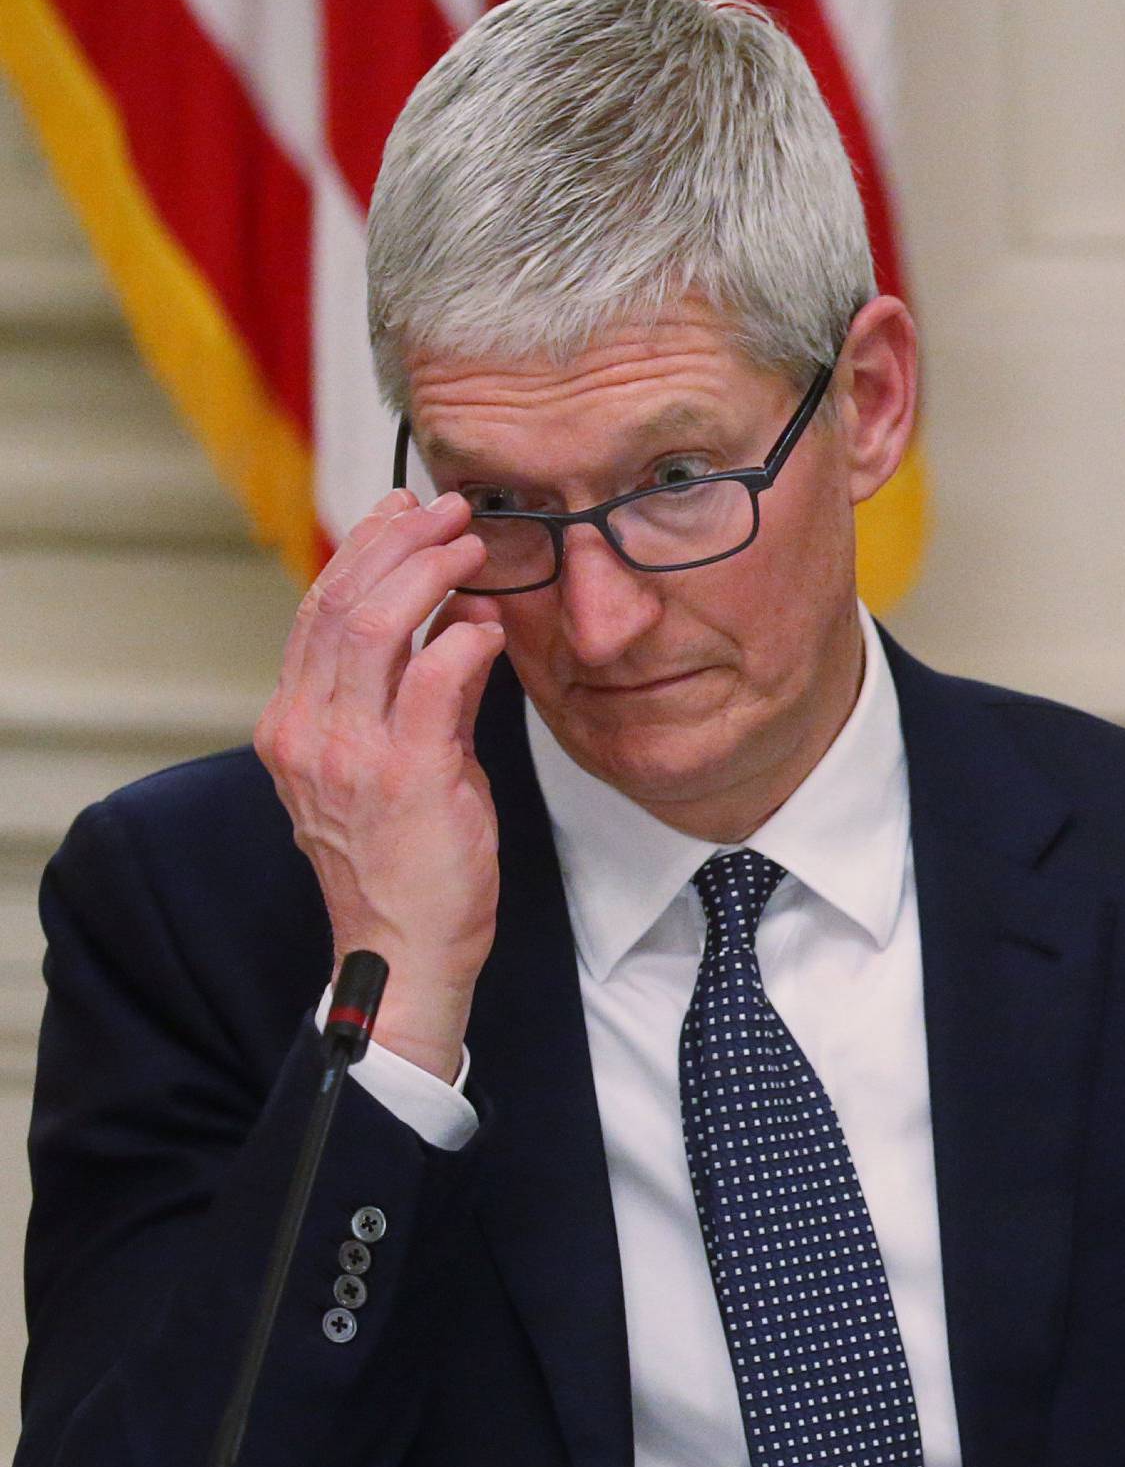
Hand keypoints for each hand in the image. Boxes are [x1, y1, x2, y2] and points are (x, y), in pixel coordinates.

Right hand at [255, 490, 504, 1082]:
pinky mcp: (405, 776)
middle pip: (339, 602)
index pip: (317, 612)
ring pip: (375, 625)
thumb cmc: (403, 870)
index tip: (404, 515)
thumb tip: (459, 626)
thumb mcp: (402, 769)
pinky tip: (489, 624)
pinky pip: (431, 678)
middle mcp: (308, 732)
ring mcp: (350, 754)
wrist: (402, 955)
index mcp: (294, 726)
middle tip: (449, 512)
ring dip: (429, 572)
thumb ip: (424, 698)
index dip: (362, 551)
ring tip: (471, 545)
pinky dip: (462, 639)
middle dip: (397, 542)